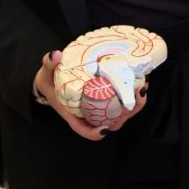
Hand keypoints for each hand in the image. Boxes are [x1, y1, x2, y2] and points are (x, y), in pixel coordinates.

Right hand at [33, 50, 147, 141]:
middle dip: (125, 114)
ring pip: (119, 114)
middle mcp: (88, 114)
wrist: (53, 79)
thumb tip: (55, 55)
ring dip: (134, 104)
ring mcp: (99, 109)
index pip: (83, 128)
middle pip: (109, 123)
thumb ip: (48, 63)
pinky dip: (132, 96)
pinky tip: (140, 82)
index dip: (94, 132)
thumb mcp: (46, 72)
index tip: (104, 127)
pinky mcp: (107, 100)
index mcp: (72, 113)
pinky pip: (121, 103)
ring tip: (142, 87)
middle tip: (136, 96)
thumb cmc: (49, 80)